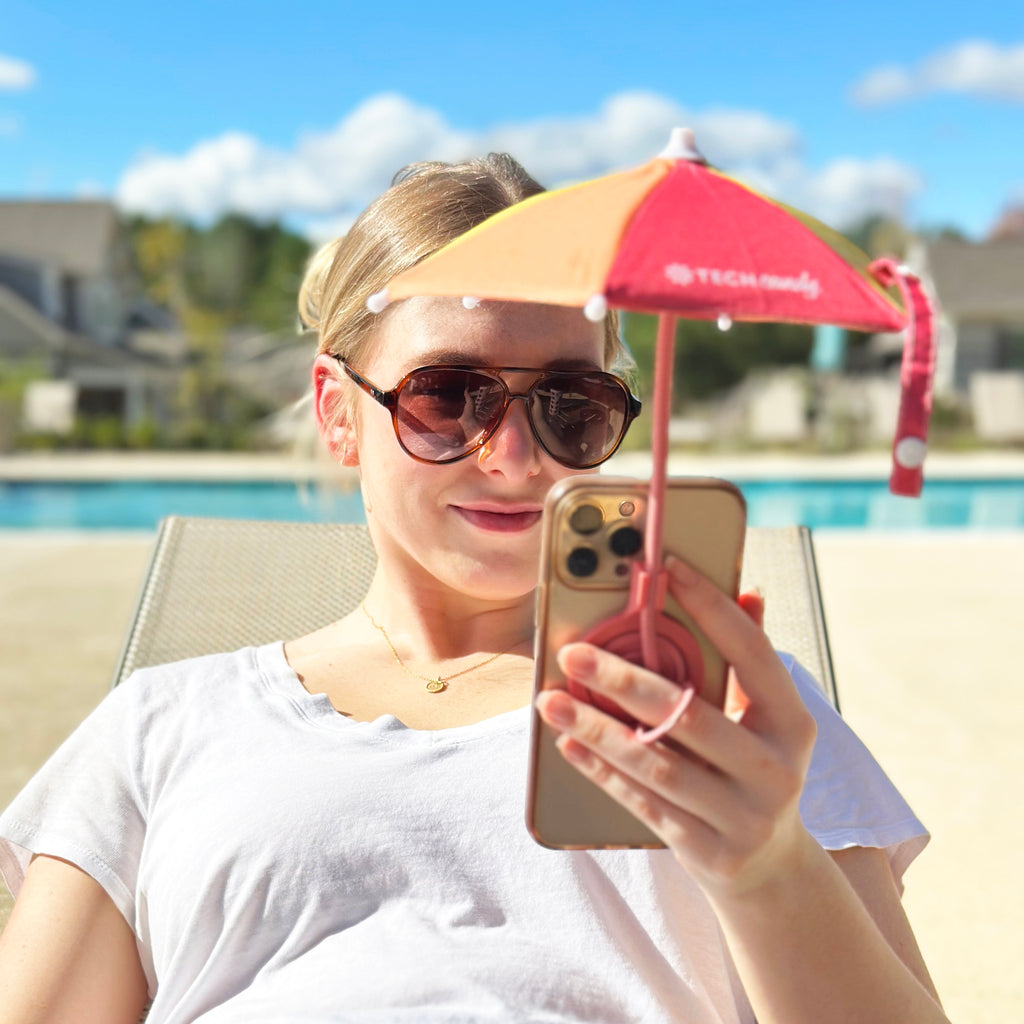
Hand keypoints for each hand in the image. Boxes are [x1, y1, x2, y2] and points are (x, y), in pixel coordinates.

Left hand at [534, 555, 817, 899]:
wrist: (771, 869)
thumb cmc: (754, 770)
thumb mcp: (768, 720)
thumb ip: (750, 660)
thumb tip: (748, 591)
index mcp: (793, 723)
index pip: (753, 653)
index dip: (713, 608)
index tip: (668, 569)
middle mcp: (775, 770)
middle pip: (691, 716)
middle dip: (626, 681)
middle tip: (573, 652)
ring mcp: (744, 818)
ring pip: (657, 765)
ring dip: (597, 729)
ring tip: (550, 700)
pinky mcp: (709, 853)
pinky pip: (644, 805)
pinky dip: (602, 772)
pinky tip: (568, 743)